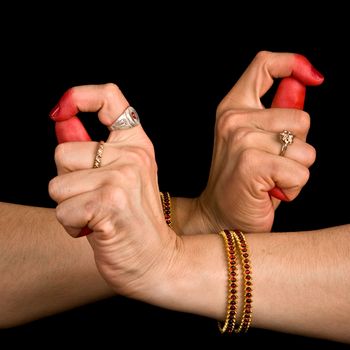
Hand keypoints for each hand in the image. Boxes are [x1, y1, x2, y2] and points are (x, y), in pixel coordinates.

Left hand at [49, 84, 177, 300]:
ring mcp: (122, 177)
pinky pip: (62, 210)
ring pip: (57, 185)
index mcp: (136, 145)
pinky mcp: (108, 203)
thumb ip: (88, 149)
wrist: (157, 260)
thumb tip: (61, 121)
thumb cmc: (134, 221)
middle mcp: (132, 155)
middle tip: (95, 199)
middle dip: (68, 181)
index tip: (62, 110)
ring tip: (96, 216)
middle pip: (63, 153)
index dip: (79, 96)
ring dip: (69, 206)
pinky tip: (96, 230)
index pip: (110, 97)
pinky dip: (72, 226)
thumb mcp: (118, 178)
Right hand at [182, 51, 323, 233]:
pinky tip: (271, 190)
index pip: (264, 64)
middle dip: (298, 146)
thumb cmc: (242, 179)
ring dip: (296, 170)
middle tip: (274, 162)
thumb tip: (303, 84)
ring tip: (271, 178)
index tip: (313, 79)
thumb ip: (275, 112)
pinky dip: (293, 187)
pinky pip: (299, 172)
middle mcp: (234, 119)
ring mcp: (241, 140)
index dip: (293, 63)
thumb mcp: (254, 139)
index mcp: (233, 107)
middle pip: (301, 118)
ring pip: (304, 149)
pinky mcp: (252, 163)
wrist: (219, 214)